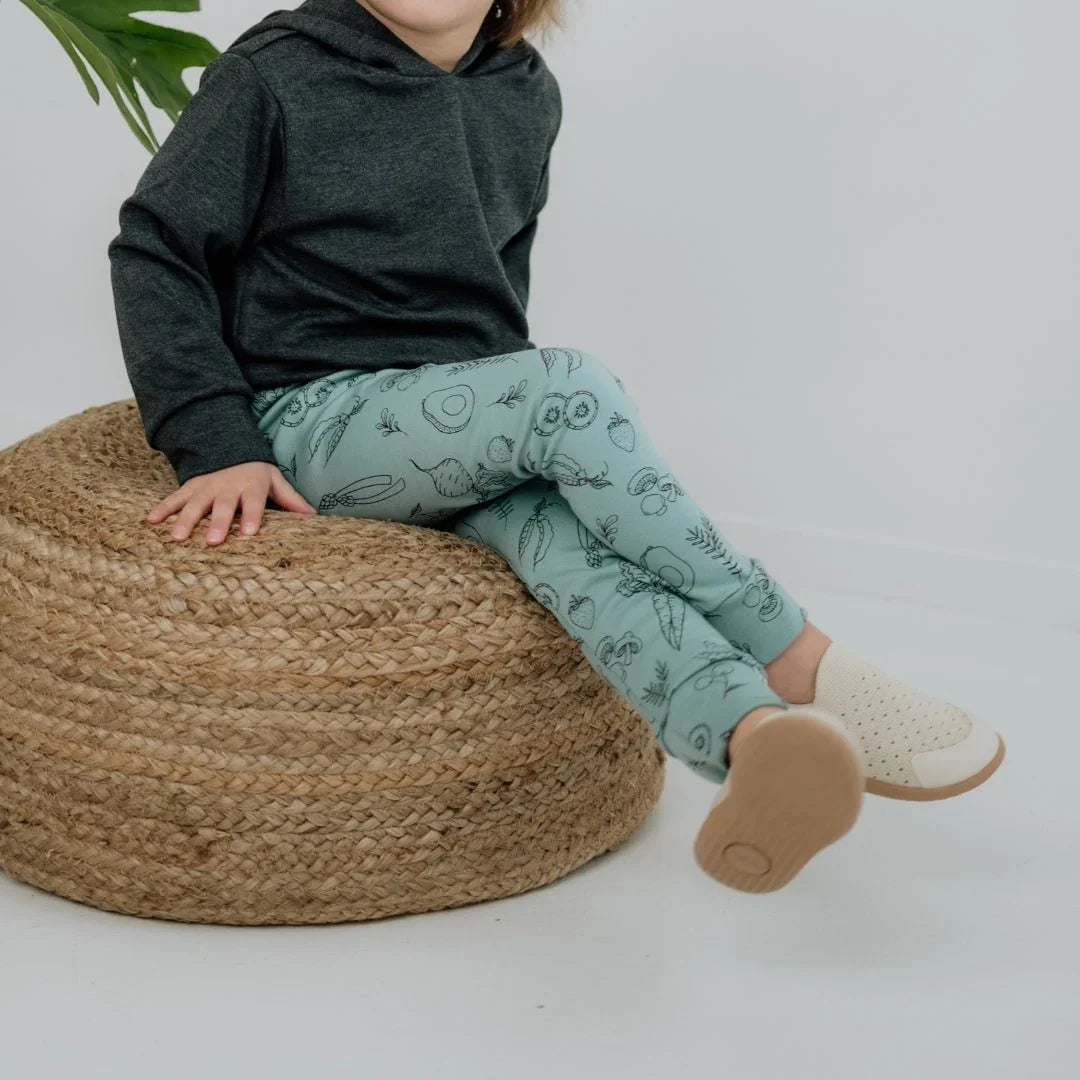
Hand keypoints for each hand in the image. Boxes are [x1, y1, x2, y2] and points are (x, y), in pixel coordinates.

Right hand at [147, 461, 316, 545]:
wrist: (229, 448)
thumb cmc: (256, 473)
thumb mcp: (275, 481)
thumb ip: (291, 500)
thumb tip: (314, 517)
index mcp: (251, 486)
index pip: (254, 502)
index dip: (252, 516)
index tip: (250, 532)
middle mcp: (227, 487)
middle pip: (222, 506)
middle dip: (217, 523)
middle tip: (213, 542)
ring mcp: (206, 487)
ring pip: (194, 504)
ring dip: (185, 520)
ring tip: (177, 538)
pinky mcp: (189, 487)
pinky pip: (174, 498)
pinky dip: (163, 509)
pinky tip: (151, 521)